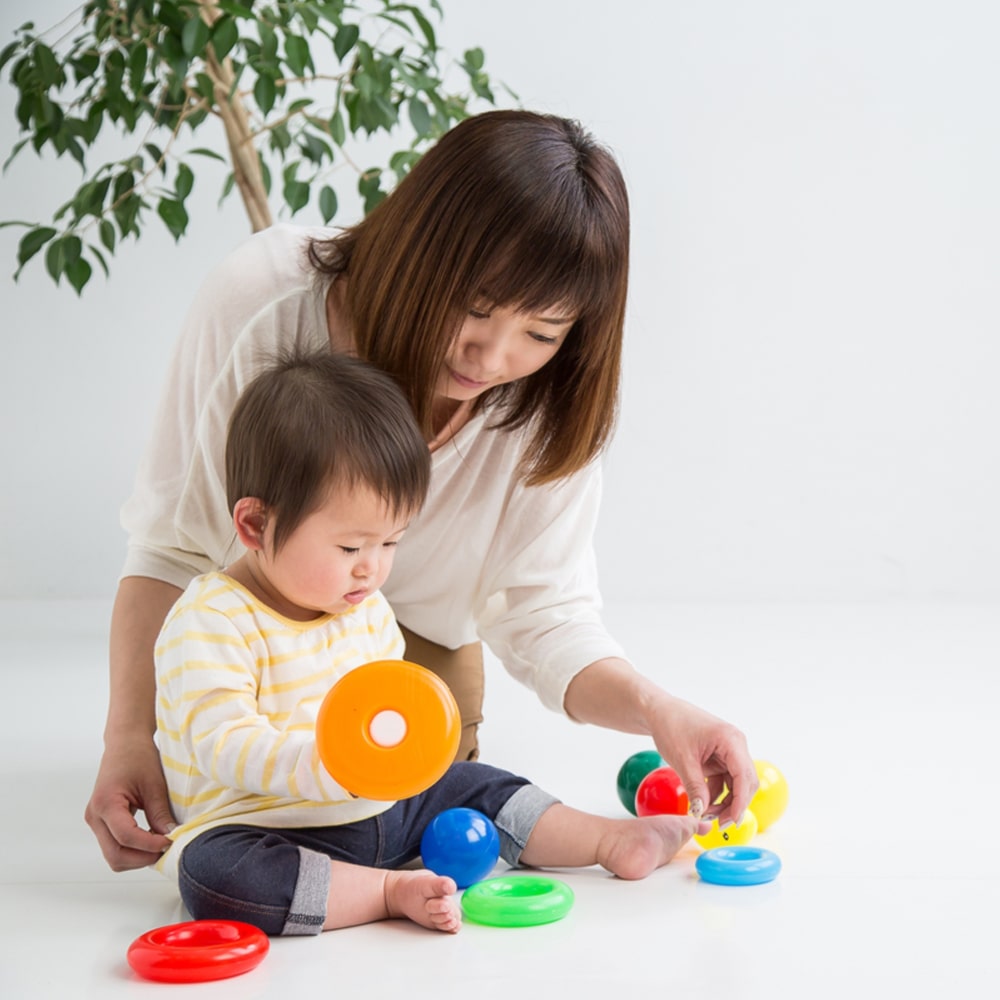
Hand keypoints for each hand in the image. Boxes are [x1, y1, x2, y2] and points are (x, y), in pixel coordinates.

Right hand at [84, 735, 175, 870]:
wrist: (125, 742)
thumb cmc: (138, 756)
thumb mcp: (154, 784)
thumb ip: (160, 813)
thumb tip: (170, 836)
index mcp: (106, 804)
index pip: (126, 837)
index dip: (149, 845)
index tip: (170, 841)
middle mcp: (95, 816)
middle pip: (115, 854)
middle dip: (142, 858)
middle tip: (167, 850)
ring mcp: (95, 820)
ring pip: (113, 855)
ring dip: (137, 857)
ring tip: (160, 844)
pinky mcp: (101, 822)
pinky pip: (114, 845)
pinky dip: (132, 849)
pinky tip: (151, 839)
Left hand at [650, 695, 757, 827]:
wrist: (659, 711)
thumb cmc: (671, 726)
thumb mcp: (682, 760)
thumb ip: (695, 787)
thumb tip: (702, 813)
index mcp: (731, 740)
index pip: (744, 776)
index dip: (741, 801)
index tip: (731, 821)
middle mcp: (735, 745)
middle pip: (745, 782)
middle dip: (733, 805)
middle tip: (718, 824)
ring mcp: (729, 752)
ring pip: (735, 785)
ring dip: (724, 802)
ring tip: (705, 814)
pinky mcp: (720, 758)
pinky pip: (724, 781)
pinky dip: (716, 794)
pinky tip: (703, 804)